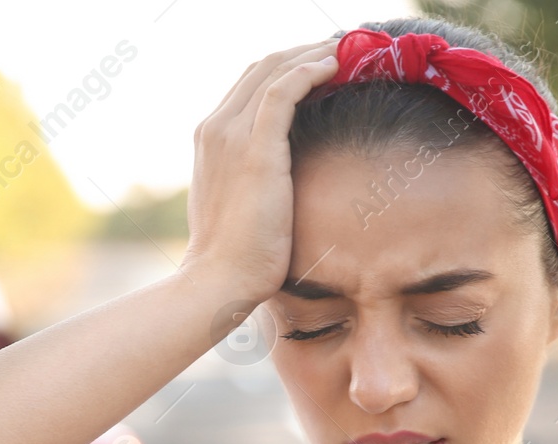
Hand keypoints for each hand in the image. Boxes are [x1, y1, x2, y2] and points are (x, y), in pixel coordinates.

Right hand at [179, 39, 342, 304]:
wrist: (218, 280)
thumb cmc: (234, 256)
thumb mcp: (238, 205)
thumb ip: (251, 180)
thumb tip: (281, 183)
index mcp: (209, 139)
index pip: (249, 85)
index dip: (287, 66)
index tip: (322, 64)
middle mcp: (215, 129)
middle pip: (261, 68)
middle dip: (303, 51)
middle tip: (343, 49)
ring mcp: (232, 136)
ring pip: (274, 70)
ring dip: (313, 53)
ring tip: (348, 50)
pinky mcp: (256, 149)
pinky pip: (284, 89)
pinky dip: (311, 69)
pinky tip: (336, 65)